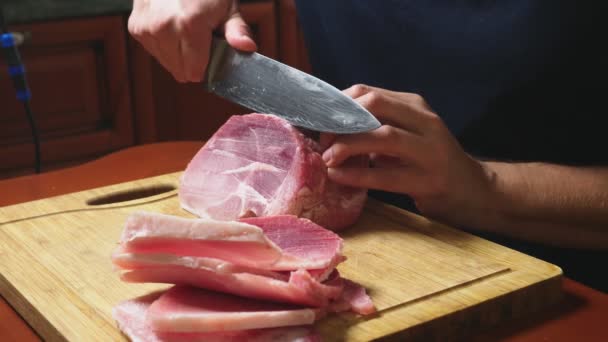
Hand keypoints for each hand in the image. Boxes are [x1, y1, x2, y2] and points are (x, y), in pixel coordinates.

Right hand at [128, 0, 256, 81]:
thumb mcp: (227, 7)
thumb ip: (237, 30)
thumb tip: (248, 48)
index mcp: (189, 25)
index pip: (195, 72)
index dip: (206, 66)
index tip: (211, 51)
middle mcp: (164, 27)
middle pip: (180, 72)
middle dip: (192, 61)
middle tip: (199, 39)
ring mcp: (147, 28)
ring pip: (166, 64)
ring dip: (177, 54)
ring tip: (184, 30)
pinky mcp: (136, 28)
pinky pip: (154, 52)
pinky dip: (164, 45)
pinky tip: (171, 28)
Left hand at [322, 84, 496, 226]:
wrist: (470, 188)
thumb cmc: (427, 159)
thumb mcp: (406, 132)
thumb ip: (376, 124)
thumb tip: (328, 126)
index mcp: (414, 105)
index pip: (368, 92)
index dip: (337, 106)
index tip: (320, 122)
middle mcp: (424, 122)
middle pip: (374, 105)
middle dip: (341, 122)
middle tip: (324, 141)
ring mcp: (429, 150)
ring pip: (382, 136)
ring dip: (347, 146)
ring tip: (328, 159)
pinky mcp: (428, 180)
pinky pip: (385, 175)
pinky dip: (357, 175)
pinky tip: (339, 177)